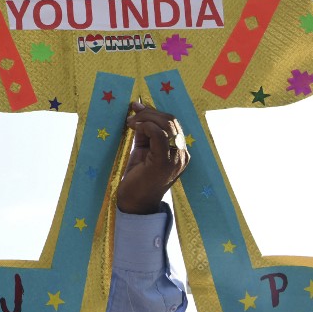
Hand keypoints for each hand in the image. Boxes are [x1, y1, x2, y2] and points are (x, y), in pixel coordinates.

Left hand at [116, 100, 189, 214]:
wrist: (135, 204)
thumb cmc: (137, 178)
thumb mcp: (142, 150)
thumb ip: (145, 133)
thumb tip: (139, 110)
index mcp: (178, 151)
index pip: (172, 124)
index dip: (154, 112)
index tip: (136, 107)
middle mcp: (182, 154)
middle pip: (171, 121)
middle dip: (149, 112)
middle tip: (131, 114)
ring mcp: (176, 159)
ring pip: (167, 125)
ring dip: (146, 117)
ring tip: (130, 122)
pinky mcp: (164, 162)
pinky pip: (159, 134)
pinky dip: (146, 125)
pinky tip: (134, 127)